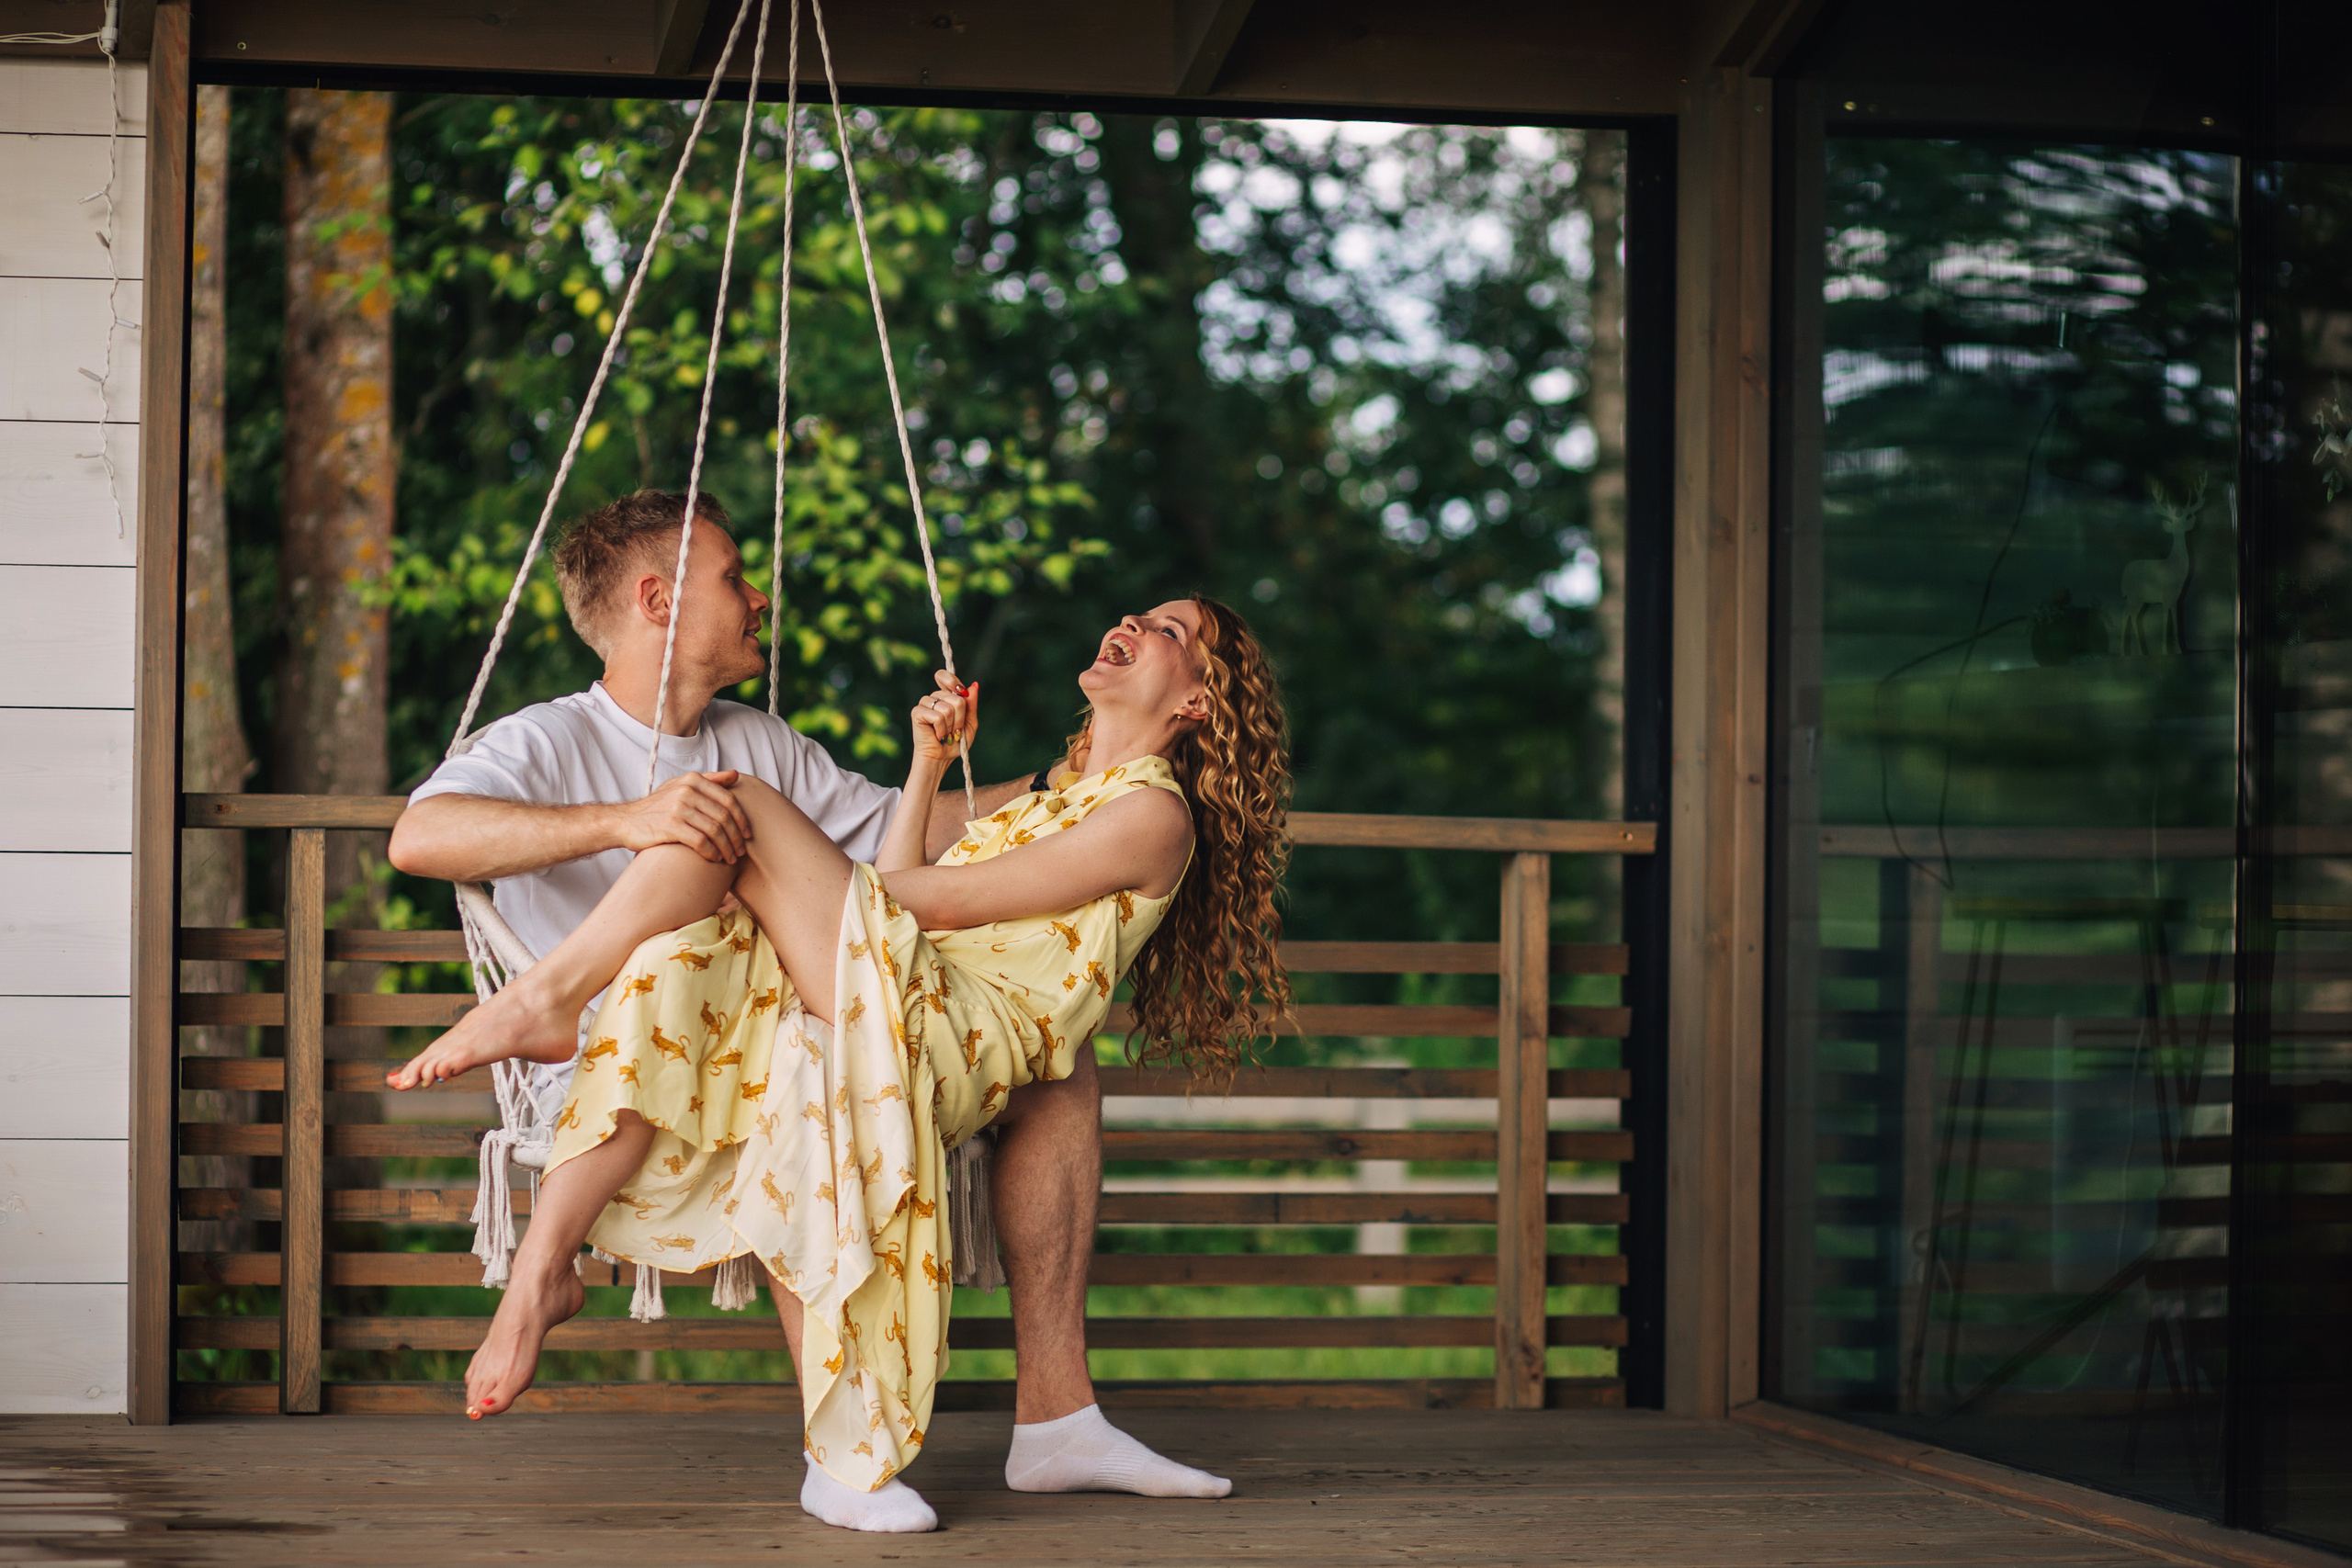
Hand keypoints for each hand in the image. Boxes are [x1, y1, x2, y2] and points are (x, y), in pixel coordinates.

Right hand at [609, 769, 749, 862]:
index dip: (742, 820)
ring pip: (715, 830)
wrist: (625, 821)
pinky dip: (711, 852)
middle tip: (739, 852)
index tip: (747, 835)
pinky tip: (713, 859)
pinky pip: (700, 841)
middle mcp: (687, 790)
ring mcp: (678, 807)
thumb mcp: (680, 786)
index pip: (729, 800)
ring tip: (729, 859)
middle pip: (724, 816)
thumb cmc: (657, 807)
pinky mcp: (670, 825)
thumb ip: (709, 780)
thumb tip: (736, 774)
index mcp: (693, 780)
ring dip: (726, 848)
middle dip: (736, 837)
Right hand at [911, 671, 976, 765]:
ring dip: (951, 726)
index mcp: (946, 696)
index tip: (961, 692)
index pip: (945, 676)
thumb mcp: (970, 723)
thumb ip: (971, 705)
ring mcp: (924, 703)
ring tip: (946, 734)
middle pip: (956, 698)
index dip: (954, 682)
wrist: (942, 758)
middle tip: (954, 730)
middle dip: (960, 718)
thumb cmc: (955, 742)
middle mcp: (934, 697)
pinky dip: (942, 729)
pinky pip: (938, 716)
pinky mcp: (917, 712)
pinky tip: (938, 735)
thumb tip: (973, 685)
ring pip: (948, 708)